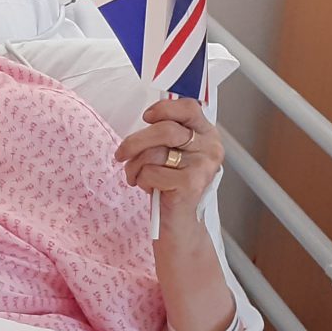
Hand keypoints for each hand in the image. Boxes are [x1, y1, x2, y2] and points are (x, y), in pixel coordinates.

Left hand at [115, 98, 223, 225]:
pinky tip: (150, 188)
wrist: (179, 222)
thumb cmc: (170, 184)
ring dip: (135, 166)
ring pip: (155, 152)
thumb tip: (148, 115)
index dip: (165, 108)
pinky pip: (152, 172)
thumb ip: (165, 132)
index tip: (146, 117)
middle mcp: (210, 148)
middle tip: (121, 154)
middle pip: (165, 129)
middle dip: (134, 142)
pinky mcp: (191, 184)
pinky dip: (142, 180)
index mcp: (207, 134)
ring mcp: (203, 166)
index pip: (189, 108)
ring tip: (136, 176)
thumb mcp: (172, 152)